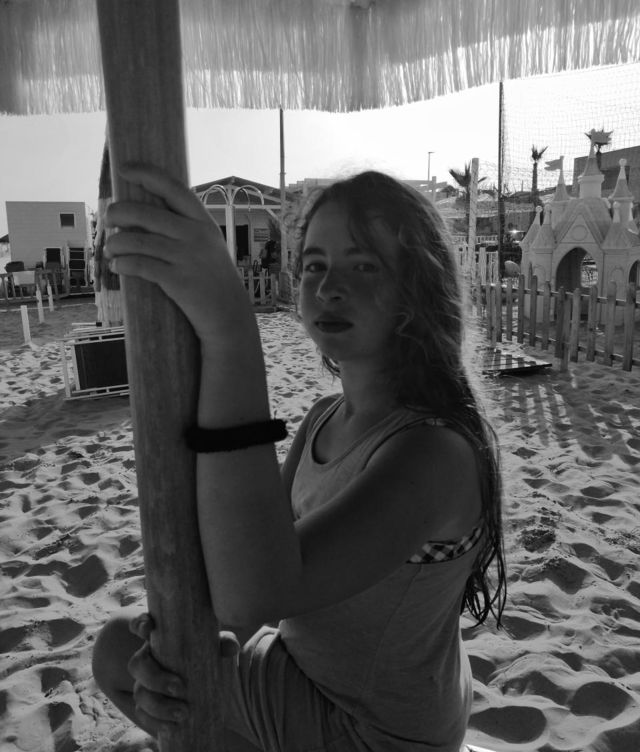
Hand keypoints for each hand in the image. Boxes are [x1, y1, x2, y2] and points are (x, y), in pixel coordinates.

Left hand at [104, 165, 256, 346]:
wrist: (228, 314)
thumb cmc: (212, 278)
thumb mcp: (208, 245)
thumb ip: (185, 228)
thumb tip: (145, 212)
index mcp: (203, 222)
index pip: (172, 188)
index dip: (146, 174)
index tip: (124, 168)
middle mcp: (196, 235)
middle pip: (144, 213)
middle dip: (118, 213)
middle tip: (108, 219)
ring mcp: (187, 258)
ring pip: (136, 240)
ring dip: (115, 243)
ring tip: (110, 249)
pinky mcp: (177, 280)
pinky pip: (139, 265)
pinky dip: (122, 264)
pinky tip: (117, 266)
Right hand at [127, 613, 239, 735]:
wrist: (207, 688)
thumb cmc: (207, 658)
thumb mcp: (216, 649)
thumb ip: (223, 643)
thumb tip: (231, 647)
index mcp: (161, 638)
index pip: (141, 625)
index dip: (140, 624)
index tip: (148, 628)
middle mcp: (149, 659)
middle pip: (137, 664)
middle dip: (156, 678)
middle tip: (179, 688)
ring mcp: (144, 683)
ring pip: (139, 692)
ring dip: (158, 705)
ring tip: (183, 712)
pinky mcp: (146, 706)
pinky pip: (141, 714)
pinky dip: (155, 721)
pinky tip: (172, 726)